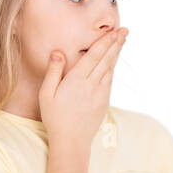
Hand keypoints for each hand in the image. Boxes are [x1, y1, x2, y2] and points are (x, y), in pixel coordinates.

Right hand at [38, 27, 127, 149]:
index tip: (114, 32)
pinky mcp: (104, 102)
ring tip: (122, 41)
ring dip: (116, 54)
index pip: (94, 56)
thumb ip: (53, 71)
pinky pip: (110, 81)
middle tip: (125, 30)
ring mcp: (101, 94)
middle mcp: (92, 85)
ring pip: (110, 69)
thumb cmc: (55, 117)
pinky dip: (112, 68)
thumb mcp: (46, 94)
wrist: (71, 142)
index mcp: (77, 81)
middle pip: (106, 60)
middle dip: (116, 44)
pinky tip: (113, 62)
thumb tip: (58, 52)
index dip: (105, 42)